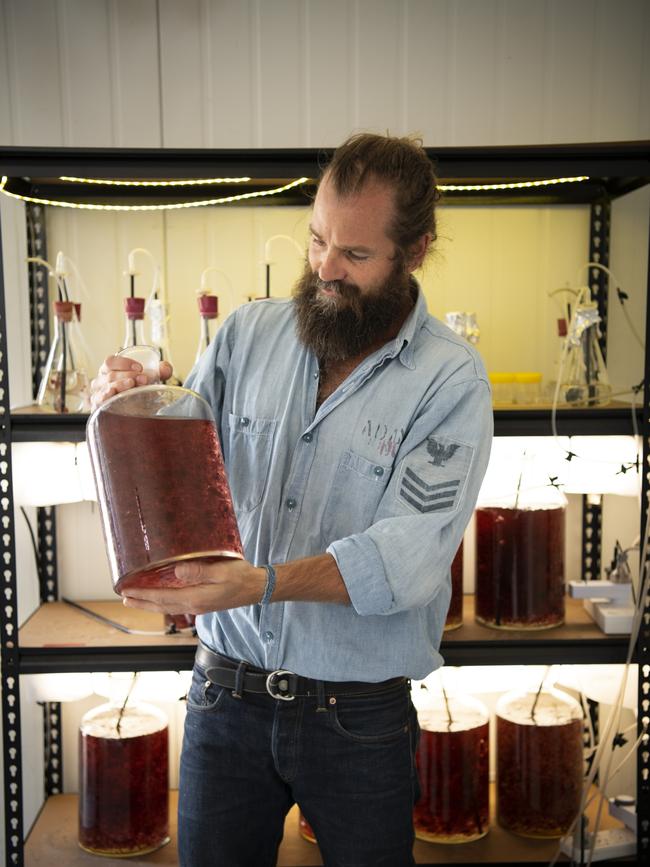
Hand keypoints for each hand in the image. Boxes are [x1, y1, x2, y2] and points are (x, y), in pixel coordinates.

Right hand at [90, 356, 173, 408]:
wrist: (136, 411)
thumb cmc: (139, 390)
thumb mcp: (151, 379)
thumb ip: (161, 371)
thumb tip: (165, 368)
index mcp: (109, 370)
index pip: (110, 362)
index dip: (124, 363)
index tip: (140, 367)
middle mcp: (101, 381)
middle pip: (110, 375)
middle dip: (129, 375)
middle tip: (144, 379)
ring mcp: (99, 394)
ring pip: (106, 387)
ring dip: (121, 385)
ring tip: (132, 384)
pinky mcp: (99, 408)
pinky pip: (99, 401)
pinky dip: (106, 397)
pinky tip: (113, 394)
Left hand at [121, 559, 265, 615]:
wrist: (257, 588)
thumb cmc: (241, 577)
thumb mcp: (221, 571)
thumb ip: (199, 572)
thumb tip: (177, 571)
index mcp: (196, 598)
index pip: (162, 598)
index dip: (143, 595)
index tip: (127, 592)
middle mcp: (194, 605)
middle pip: (161, 606)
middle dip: (142, 603)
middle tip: (124, 599)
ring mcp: (199, 606)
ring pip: (168, 607)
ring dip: (150, 604)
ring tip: (136, 600)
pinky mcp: (203, 603)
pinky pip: (176, 604)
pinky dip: (163, 602)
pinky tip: (161, 597)